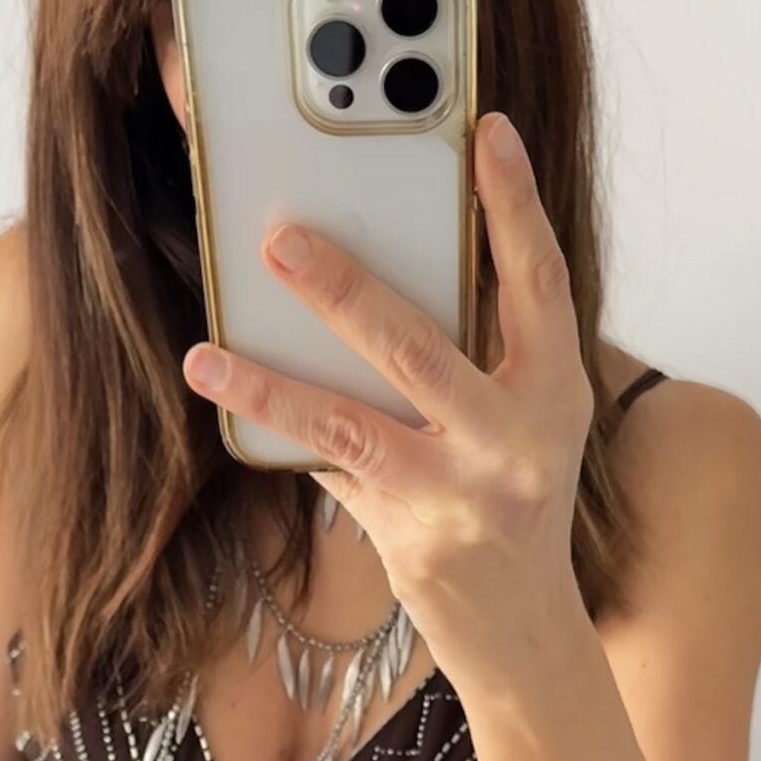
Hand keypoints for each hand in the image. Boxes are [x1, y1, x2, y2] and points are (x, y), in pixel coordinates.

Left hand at [180, 110, 595, 694]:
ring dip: (270, 386)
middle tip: (279, 242)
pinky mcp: (410, 540)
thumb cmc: (516, 503)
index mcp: (554, 392)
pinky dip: (285, 441)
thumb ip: (477, 354)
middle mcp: (513, 442)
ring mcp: (459, 496)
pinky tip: (233, 408)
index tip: (485, 132)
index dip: (515, 206)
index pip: (539, 282)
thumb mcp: (522, 422)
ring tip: (206, 354)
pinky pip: (332, 473)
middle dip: (343, 291)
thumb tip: (377, 278)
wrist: (527, 628)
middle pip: (417, 348)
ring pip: (349, 423)